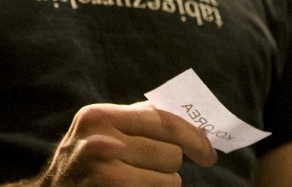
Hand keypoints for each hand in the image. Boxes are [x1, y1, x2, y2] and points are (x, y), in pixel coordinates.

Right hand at [36, 101, 216, 186]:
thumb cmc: (82, 161)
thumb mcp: (100, 131)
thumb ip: (137, 119)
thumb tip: (185, 112)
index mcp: (100, 116)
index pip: (164, 120)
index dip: (194, 137)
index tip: (209, 152)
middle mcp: (101, 141)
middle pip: (172, 154)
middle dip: (169, 165)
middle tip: (149, 170)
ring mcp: (105, 173)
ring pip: (170, 181)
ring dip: (162, 186)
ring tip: (136, 183)